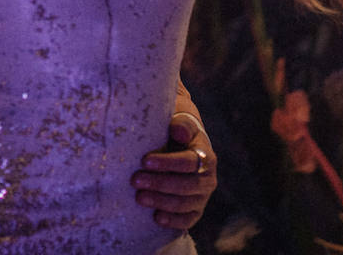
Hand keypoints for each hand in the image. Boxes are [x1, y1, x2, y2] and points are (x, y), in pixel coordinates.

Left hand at [130, 114, 216, 230]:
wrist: (180, 142)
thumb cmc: (175, 130)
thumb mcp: (179, 121)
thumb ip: (180, 124)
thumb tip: (178, 131)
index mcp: (205, 155)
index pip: (189, 162)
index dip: (168, 163)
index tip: (144, 161)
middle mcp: (207, 177)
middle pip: (187, 185)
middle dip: (160, 184)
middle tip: (135, 180)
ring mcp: (202, 196)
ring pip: (185, 204)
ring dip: (162, 202)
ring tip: (139, 198)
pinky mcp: (195, 210)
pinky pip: (188, 220)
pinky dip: (173, 221)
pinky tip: (156, 218)